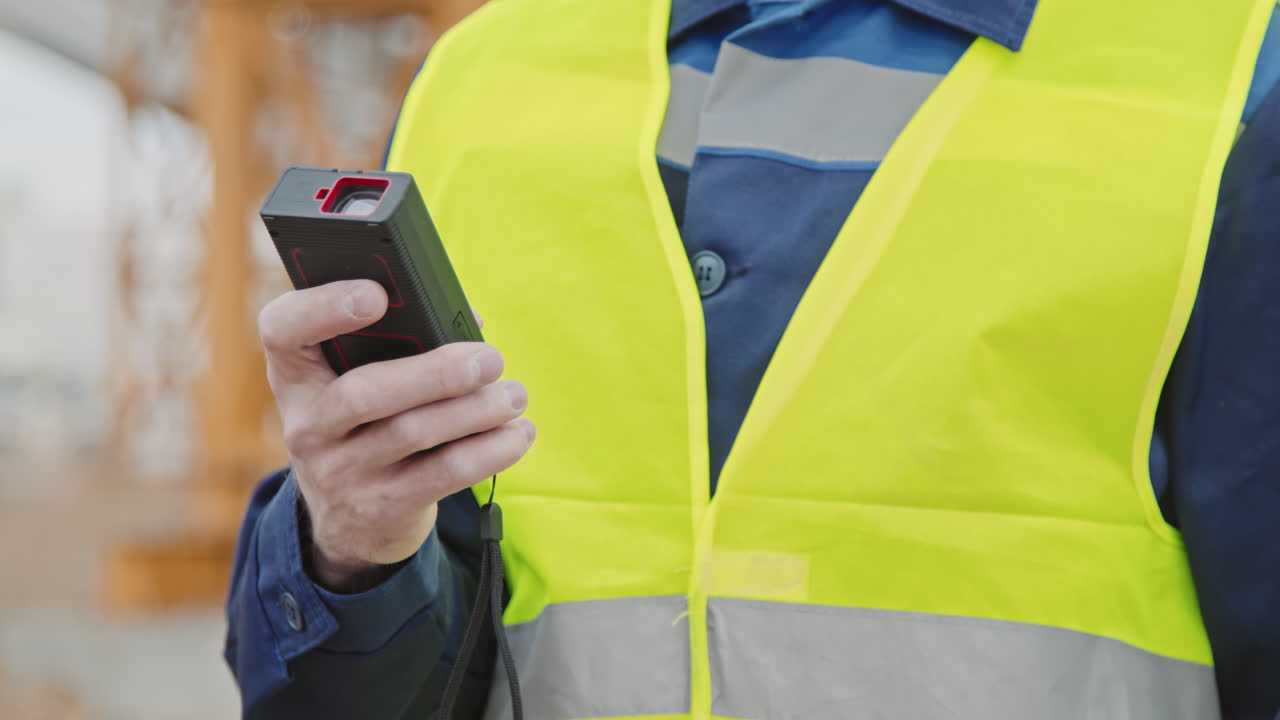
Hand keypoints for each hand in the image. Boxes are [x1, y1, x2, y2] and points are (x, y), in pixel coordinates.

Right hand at [258, 279, 534, 591]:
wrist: (350, 520)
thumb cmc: (369, 422)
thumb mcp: (359, 380)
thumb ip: (403, 339)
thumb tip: (469, 320)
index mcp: (296, 373)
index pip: (281, 330)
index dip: (323, 307)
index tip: (377, 294)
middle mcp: (307, 424)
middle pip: (365, 392)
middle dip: (436, 373)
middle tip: (490, 359)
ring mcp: (340, 472)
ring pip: (412, 433)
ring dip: (476, 410)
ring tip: (513, 395)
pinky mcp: (381, 507)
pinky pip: (443, 474)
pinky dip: (489, 451)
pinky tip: (516, 434)